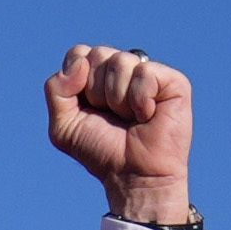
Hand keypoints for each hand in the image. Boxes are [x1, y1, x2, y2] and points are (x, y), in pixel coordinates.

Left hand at [44, 45, 191, 222]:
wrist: (132, 175)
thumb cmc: (102, 151)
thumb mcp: (64, 125)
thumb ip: (56, 89)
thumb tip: (80, 63)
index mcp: (99, 74)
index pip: (79, 54)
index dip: (77, 82)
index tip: (89, 109)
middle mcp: (125, 69)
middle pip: (98, 54)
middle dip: (97, 92)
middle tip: (112, 116)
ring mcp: (149, 73)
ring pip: (121, 61)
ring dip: (119, 99)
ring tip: (131, 117)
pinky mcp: (174, 82)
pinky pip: (145, 73)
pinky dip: (140, 100)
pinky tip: (148, 115)